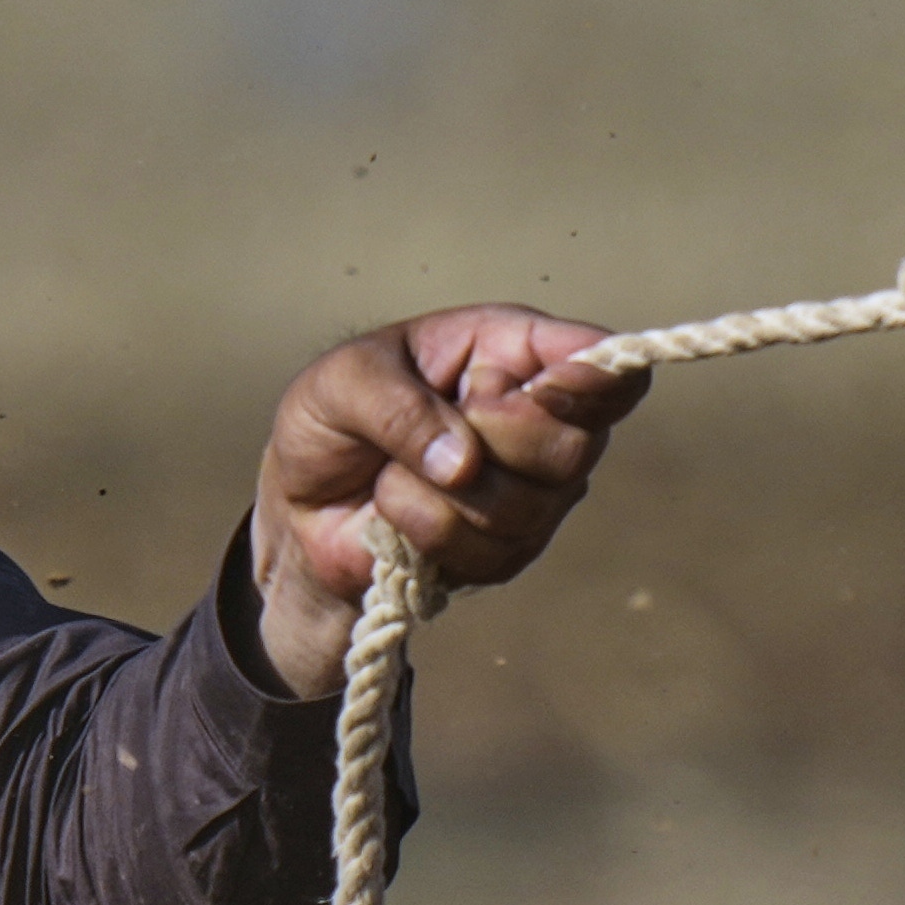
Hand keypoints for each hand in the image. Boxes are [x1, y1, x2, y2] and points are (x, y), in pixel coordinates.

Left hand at [248, 307, 643, 704]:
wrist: (304, 507)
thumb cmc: (331, 421)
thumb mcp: (342, 384)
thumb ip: (398, 407)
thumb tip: (463, 463)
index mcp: (511, 350)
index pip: (600, 358)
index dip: (596, 377)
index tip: (547, 391)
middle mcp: (540, 419)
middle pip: (574, 446)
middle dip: (491, 443)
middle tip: (430, 433)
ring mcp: (533, 492)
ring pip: (526, 508)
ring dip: (436, 496)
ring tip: (394, 474)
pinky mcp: (511, 551)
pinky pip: (490, 554)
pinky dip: (428, 535)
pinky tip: (400, 515)